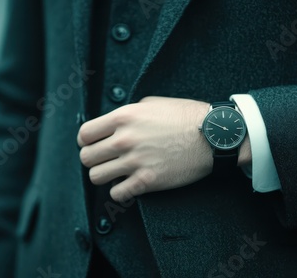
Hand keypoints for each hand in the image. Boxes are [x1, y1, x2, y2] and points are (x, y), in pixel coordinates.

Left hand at [77, 96, 213, 201]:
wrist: (212, 135)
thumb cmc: (185, 116)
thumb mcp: (152, 103)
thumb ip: (128, 113)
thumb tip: (113, 125)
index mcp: (124, 117)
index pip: (85, 134)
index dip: (87, 141)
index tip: (95, 145)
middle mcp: (125, 140)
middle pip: (86, 157)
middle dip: (94, 159)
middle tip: (107, 160)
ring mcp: (135, 162)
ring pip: (97, 177)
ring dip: (105, 176)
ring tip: (117, 172)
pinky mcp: (147, 181)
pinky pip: (117, 194)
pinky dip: (120, 191)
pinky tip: (130, 184)